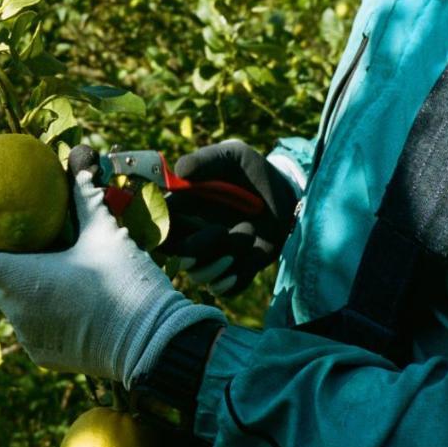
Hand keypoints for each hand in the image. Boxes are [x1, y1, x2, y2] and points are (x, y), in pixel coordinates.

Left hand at [0, 167, 222, 385]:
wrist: (156, 345)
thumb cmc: (129, 284)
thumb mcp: (106, 233)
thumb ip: (85, 196)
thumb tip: (77, 158)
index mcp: (21, 280)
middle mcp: (15, 311)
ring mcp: (28, 336)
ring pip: (8, 300)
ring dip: (13, 281)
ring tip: (34, 264)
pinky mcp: (43, 354)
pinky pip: (29, 321)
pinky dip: (36, 303)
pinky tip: (62, 293)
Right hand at [162, 140, 298, 294]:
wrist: (288, 195)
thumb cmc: (254, 172)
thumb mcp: (233, 157)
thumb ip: (206, 160)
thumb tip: (179, 171)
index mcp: (183, 210)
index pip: (159, 228)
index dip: (162, 233)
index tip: (178, 227)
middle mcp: (193, 236)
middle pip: (175, 258)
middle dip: (194, 251)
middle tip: (221, 232)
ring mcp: (213, 256)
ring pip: (200, 276)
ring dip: (223, 259)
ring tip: (250, 233)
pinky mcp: (234, 271)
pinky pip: (224, 290)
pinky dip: (233, 280)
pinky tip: (249, 259)